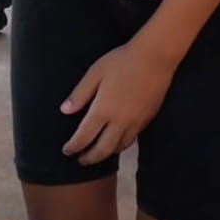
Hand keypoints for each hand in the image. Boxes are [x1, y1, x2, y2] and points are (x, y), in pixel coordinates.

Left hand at [61, 40, 175, 165]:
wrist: (155, 58)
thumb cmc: (121, 62)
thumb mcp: (95, 73)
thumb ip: (80, 94)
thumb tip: (64, 111)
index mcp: (103, 110)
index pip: (84, 137)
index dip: (74, 147)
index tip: (66, 151)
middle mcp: (119, 122)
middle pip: (102, 150)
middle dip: (89, 158)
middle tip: (80, 160)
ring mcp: (135, 123)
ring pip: (119, 148)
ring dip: (106, 154)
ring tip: (97, 154)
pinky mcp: (147, 120)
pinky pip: (131, 139)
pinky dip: (120, 145)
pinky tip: (116, 142)